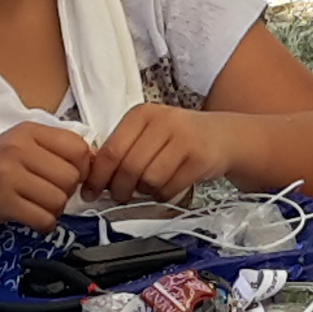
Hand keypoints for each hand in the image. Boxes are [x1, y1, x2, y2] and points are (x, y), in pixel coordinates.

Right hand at [0, 120, 91, 230]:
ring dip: (52, 211)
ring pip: (59, 200)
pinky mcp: (2, 202)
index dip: (80, 168)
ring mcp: (8, 174)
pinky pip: (43, 218)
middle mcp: (18, 148)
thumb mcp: (15, 148)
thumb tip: (91, 163)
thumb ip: (49, 151)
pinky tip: (30, 220)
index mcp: (27, 131)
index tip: (65, 178)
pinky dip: (42, 226)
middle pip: (71, 177)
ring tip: (33, 207)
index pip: (77, 147)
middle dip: (64, 193)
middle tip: (44, 196)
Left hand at [87, 104, 235, 203]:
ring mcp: (183, 138)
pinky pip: (170, 187)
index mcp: (141, 114)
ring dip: (145, 192)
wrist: (221, 137)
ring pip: (149, 179)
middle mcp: (162, 121)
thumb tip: (92, 179)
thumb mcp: (147, 135)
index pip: (111, 150)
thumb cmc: (178, 139)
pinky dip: (163, 195)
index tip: (91, 192)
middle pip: (129, 167)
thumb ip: (122, 150)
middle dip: (120, 189)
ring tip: (149, 188)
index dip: (98, 176)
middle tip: (120, 197)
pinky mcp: (199, 158)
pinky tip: (167, 187)